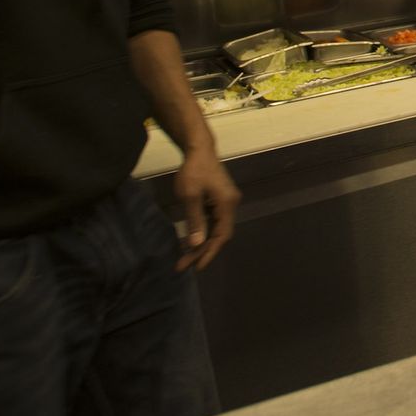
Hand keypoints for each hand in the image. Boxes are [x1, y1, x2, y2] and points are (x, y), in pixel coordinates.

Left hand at [173, 148, 239, 270]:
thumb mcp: (190, 196)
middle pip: (219, 234)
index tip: (196, 267)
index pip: (222, 235)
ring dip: (202, 242)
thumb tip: (196, 244)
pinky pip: (213, 220)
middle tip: (184, 265)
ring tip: (185, 257)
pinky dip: (202, 231)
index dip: (210, 252)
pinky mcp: (219, 199)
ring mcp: (226, 201)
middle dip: (202, 250)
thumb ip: (194, 220)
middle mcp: (231, 204)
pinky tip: (191, 239)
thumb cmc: (193, 171)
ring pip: (216, 228)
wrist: (198, 149)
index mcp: (227, 204)